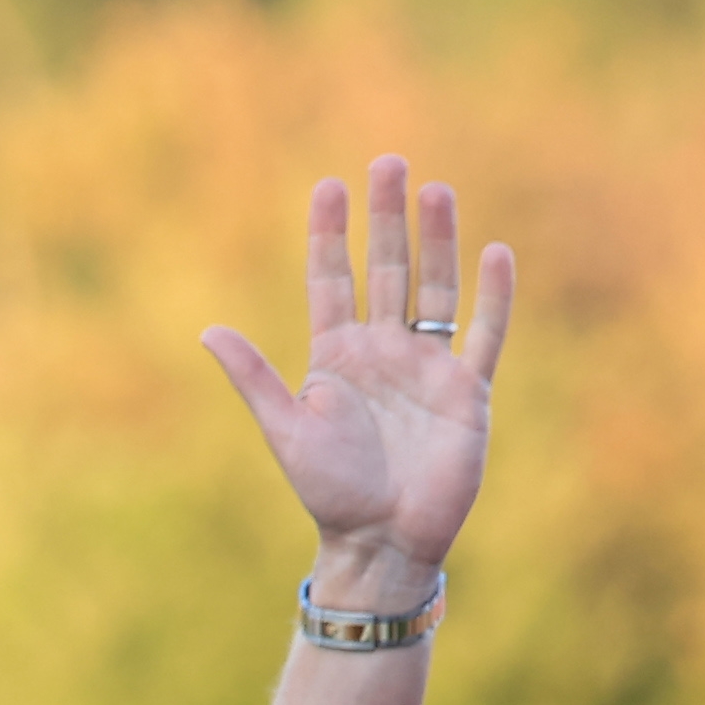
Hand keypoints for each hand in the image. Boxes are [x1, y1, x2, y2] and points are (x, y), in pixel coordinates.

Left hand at [199, 153, 513, 584]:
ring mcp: (428, 368)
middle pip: (387, 269)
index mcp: (337, 355)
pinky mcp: (466, 392)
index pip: (332, 279)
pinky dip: (493, 296)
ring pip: (436, 289)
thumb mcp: (286, 429)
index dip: (330, 233)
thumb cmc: (329, 492)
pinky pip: (484, 334)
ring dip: (437, 241)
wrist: (381, 542)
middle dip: (387, 217)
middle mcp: (383, 351)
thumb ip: (254, 378)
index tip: (328, 184)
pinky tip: (496, 253)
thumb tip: (207, 330)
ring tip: (435, 189)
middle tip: (388, 162)